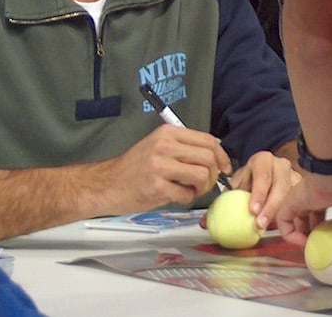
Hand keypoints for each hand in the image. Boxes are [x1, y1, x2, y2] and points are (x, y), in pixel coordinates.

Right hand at [95, 124, 232, 211]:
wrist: (107, 184)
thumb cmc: (135, 168)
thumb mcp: (158, 147)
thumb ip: (183, 148)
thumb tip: (215, 156)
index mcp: (168, 133)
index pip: (208, 140)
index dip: (221, 156)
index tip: (224, 168)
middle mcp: (164, 146)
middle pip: (208, 158)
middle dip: (213, 175)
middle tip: (205, 184)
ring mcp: (160, 166)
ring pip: (202, 175)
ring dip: (202, 188)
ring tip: (190, 190)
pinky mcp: (157, 187)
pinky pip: (187, 195)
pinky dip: (186, 199)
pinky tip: (175, 196)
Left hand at [226, 150, 299, 230]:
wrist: (265, 173)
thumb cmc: (250, 180)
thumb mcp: (239, 183)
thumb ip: (230, 196)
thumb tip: (212, 219)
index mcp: (263, 160)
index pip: (262, 176)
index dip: (259, 194)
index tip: (253, 210)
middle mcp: (281, 165)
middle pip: (280, 186)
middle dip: (270, 207)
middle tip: (260, 224)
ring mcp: (294, 175)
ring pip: (292, 194)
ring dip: (283, 213)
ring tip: (273, 228)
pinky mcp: (302, 187)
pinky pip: (300, 201)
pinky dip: (293, 215)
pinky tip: (286, 227)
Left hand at [274, 160, 331, 246]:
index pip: (330, 211)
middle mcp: (318, 195)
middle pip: (314, 217)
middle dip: (317, 232)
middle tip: (323, 246)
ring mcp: (304, 197)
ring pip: (298, 219)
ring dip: (303, 235)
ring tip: (312, 248)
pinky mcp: (290, 201)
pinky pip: (284, 221)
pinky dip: (290, 235)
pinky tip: (303, 244)